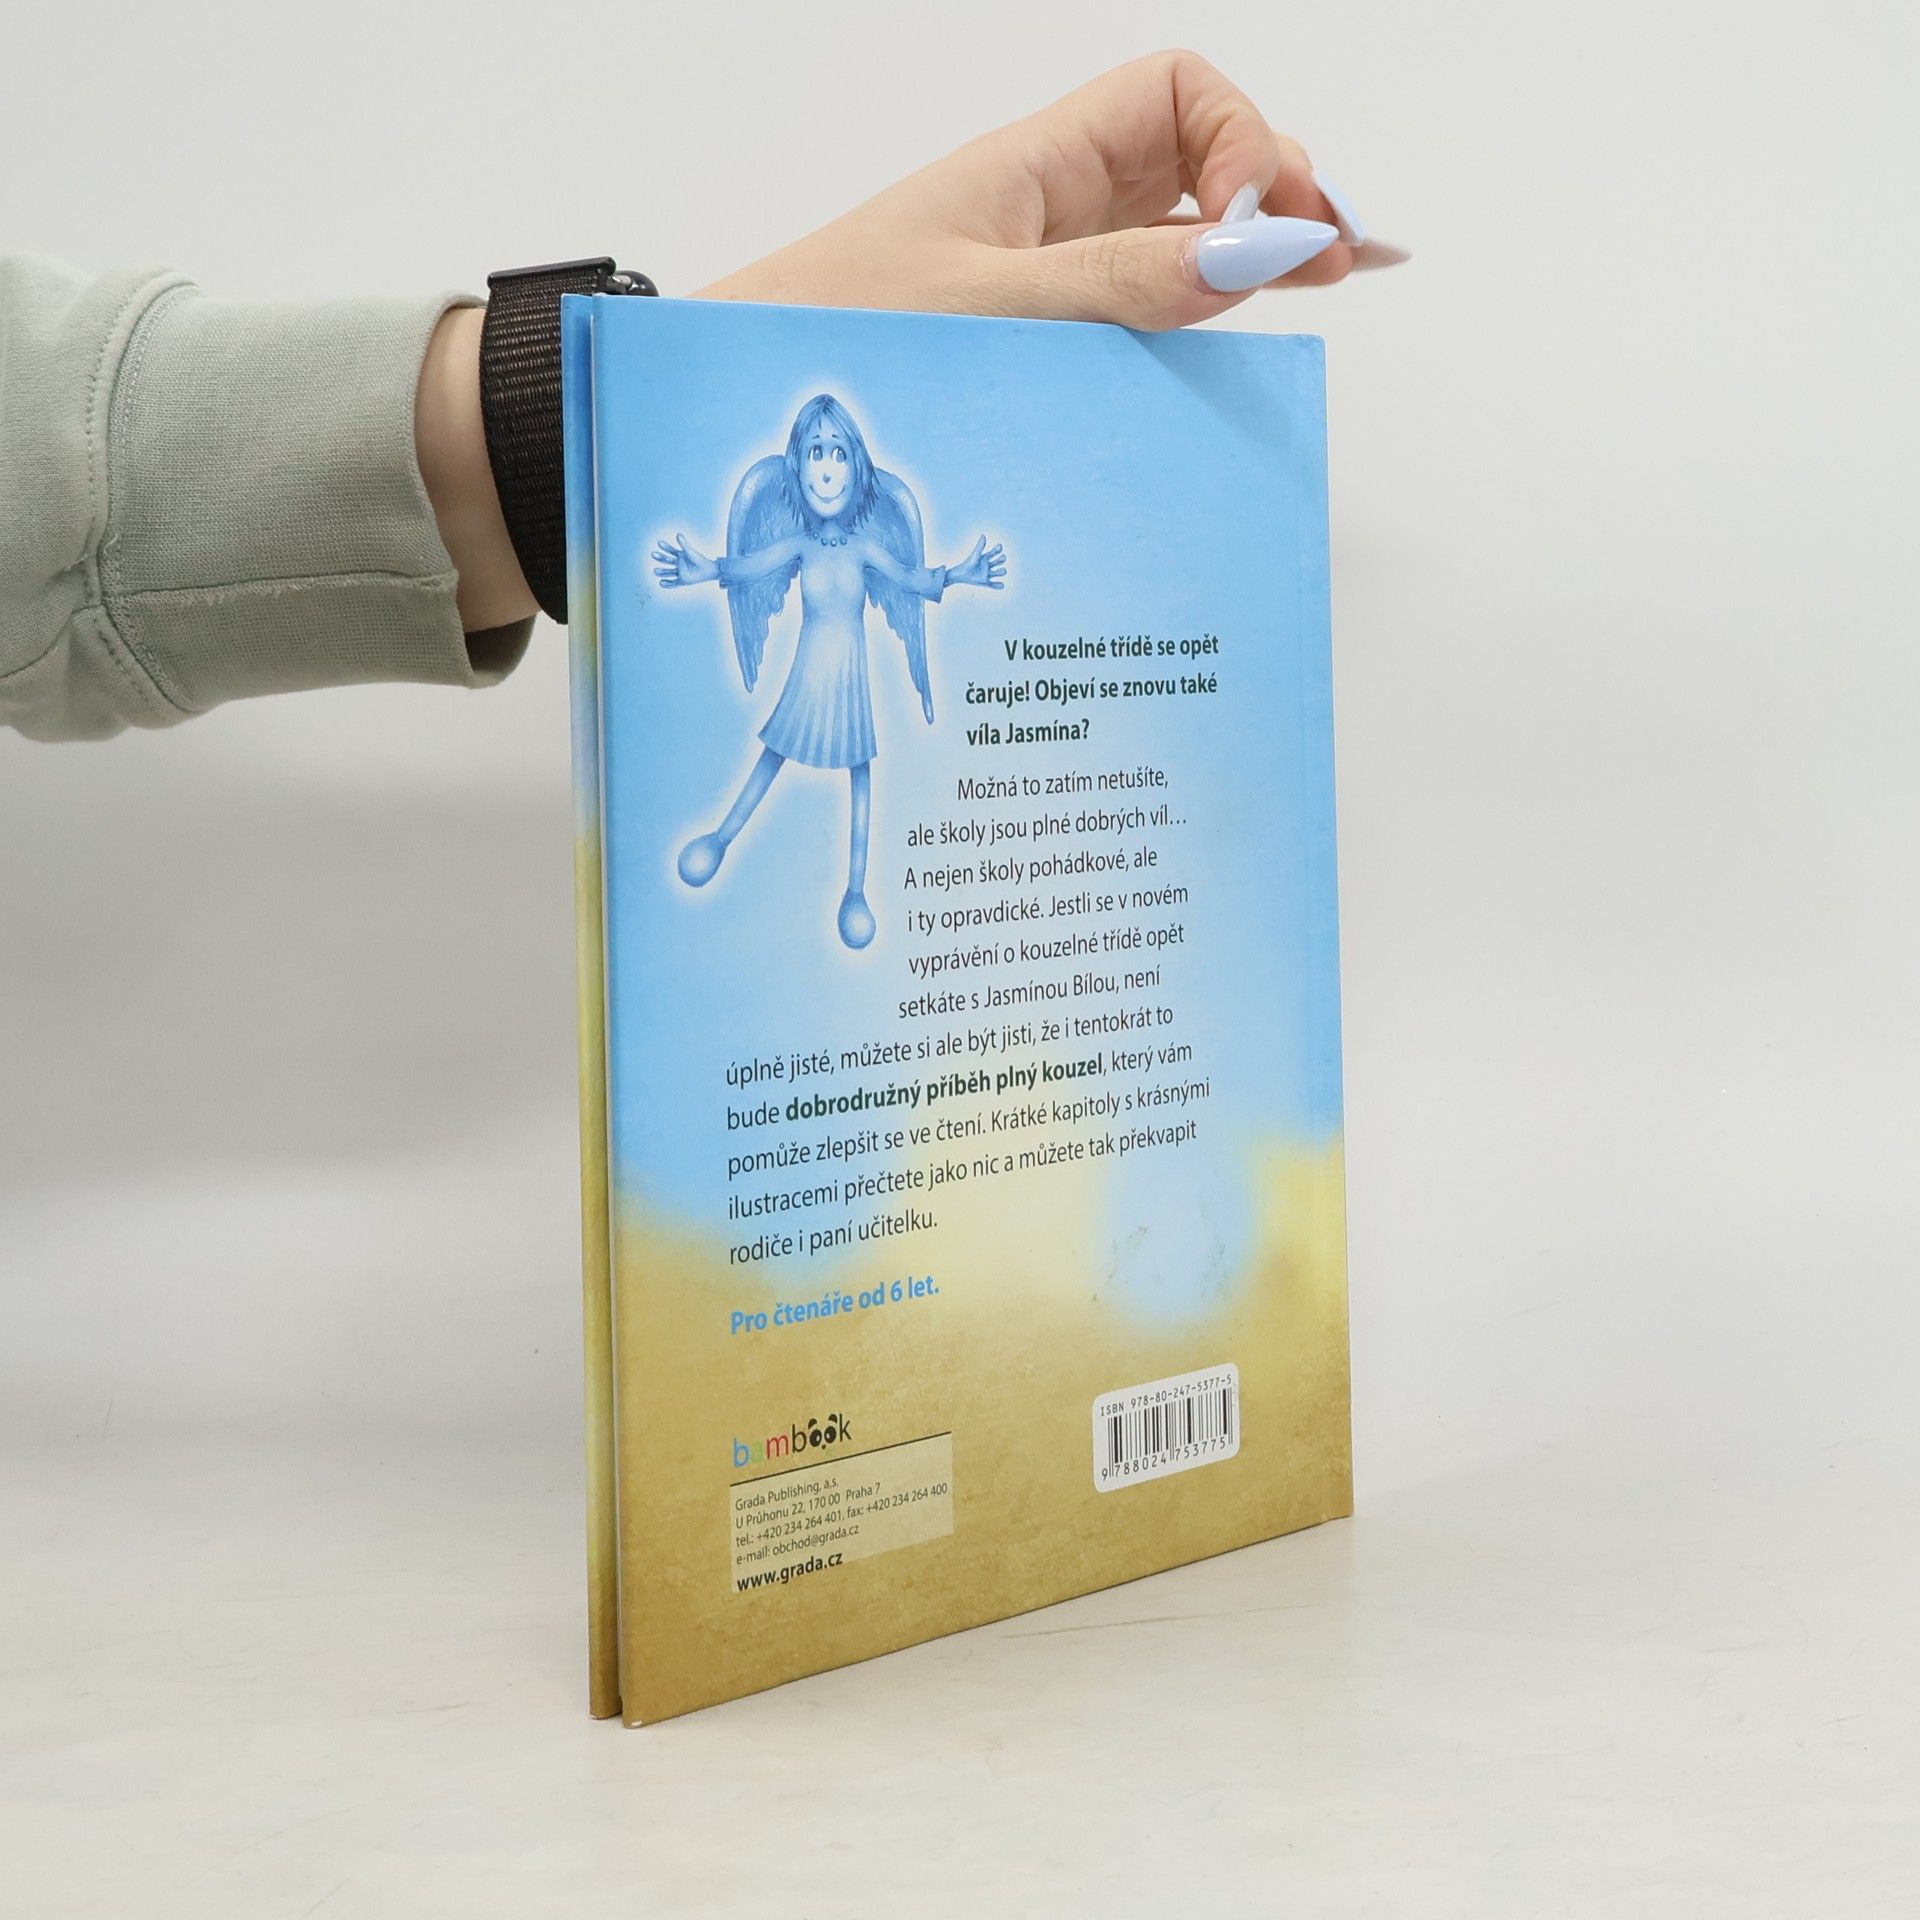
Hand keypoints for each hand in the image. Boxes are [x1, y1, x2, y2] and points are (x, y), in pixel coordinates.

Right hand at [652, 535, 717, 588]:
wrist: (710, 571)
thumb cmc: (700, 561)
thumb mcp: (690, 553)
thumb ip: (684, 545)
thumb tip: (678, 534)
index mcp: (681, 555)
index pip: (670, 550)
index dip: (665, 546)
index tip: (659, 542)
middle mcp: (679, 564)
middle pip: (667, 560)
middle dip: (660, 557)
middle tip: (653, 554)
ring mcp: (680, 572)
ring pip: (668, 572)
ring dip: (662, 572)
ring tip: (655, 571)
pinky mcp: (682, 580)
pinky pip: (673, 583)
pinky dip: (667, 584)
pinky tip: (661, 583)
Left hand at [699, 50, 1361, 330]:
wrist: (744, 391)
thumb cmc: (832, 332)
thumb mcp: (988, 310)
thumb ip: (1118, 285)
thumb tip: (1251, 254)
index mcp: (1037, 165)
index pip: (1177, 98)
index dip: (1242, 143)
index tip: (1260, 232)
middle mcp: (1053, 204)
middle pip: (1201, 156)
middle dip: (1280, 189)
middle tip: (1341, 256)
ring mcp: (1051, 266)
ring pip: (1182, 227)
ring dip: (1258, 245)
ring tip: (1328, 279)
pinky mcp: (1040, 328)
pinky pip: (1144, 295)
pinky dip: (1205, 301)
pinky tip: (1253, 314)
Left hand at [948, 537, 1006, 590]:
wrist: (960, 574)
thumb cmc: (967, 564)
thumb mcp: (975, 555)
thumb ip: (980, 546)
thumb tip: (983, 536)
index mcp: (984, 558)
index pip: (993, 553)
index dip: (997, 549)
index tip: (1000, 547)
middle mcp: (986, 566)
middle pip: (996, 562)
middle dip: (1000, 560)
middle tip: (1003, 557)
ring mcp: (985, 574)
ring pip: (996, 572)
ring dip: (1001, 572)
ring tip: (1004, 570)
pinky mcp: (984, 581)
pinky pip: (992, 584)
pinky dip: (997, 585)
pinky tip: (1002, 585)